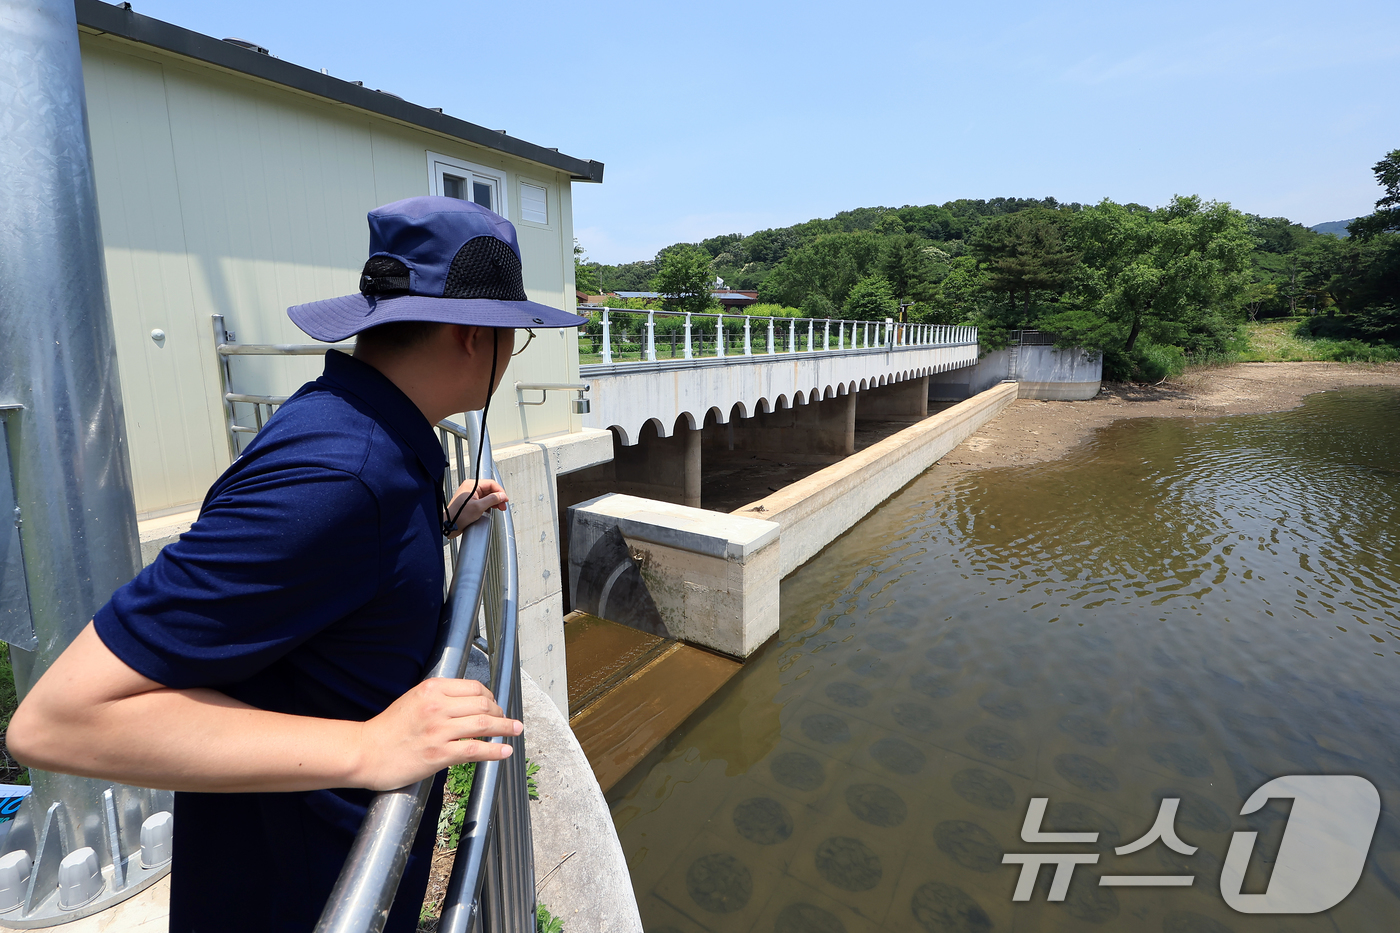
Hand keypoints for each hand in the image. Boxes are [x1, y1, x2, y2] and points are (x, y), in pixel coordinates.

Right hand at [353, 677, 521, 790]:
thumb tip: (467, 701)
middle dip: (500, 713)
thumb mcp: (413, 700)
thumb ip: (438, 697)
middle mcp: (437, 706)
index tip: (495, 705)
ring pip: (483, 725)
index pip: (474, 688)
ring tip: (515, 730)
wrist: (364, 752)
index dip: (490, 697)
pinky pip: (475, 750)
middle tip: (507, 720)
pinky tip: (506, 751)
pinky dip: (495, 750)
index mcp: (432, 689)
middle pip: (483, 705)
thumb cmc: (387, 729)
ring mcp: (438, 731)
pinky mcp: (438, 754)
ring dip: (505, 728)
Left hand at [443, 479, 507, 536]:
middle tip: (502, 505)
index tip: (505, 499)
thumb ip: (492, 500)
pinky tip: (491, 509)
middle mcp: (470, 487)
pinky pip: (482, 500)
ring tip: (499, 508)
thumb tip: (502, 496)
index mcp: (471, 485)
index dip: (500, 491)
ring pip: (487, 495)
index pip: (491, 484)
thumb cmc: (458, 515)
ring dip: (494, 501)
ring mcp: (470, 494)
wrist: (449, 525)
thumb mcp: (479, 507)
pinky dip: (488, 504)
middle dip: (498, 497)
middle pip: (490, 489)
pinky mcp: (470, 501)